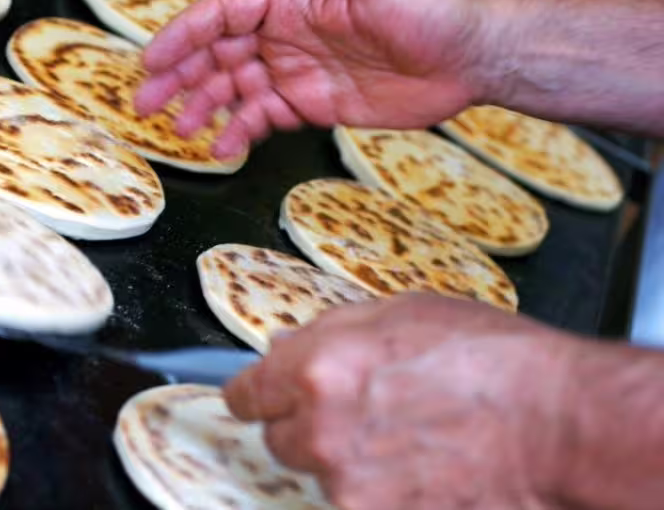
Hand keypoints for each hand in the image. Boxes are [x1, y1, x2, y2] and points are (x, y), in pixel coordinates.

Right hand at [136, 0, 493, 158]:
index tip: (154, 57)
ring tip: (180, 129)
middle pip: (218, 54)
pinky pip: (266, 118)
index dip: (185, 34)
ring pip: (235, 89)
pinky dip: (242, 131)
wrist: (469, 56)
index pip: (223, 13)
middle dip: (180, 77)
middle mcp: (287, 34)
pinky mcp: (314, 104)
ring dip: (204, 106)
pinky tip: (224, 146)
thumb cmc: (428, 6)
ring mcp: (298, 70)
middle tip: (147, 102)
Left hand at [224, 294, 574, 509]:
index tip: (263, 398)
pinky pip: (360, 505)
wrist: (557, 424)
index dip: (257, 394)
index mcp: (316, 368)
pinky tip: (423, 470)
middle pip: (280, 440)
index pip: (245, 395)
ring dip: (348, 463)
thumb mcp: (401, 312)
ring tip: (409, 440)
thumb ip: (329, 332)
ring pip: (322, 477)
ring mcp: (350, 487)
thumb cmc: (490, 360)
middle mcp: (321, 431)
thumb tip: (285, 346)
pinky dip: (381, 493)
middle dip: (309, 426)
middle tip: (362, 414)